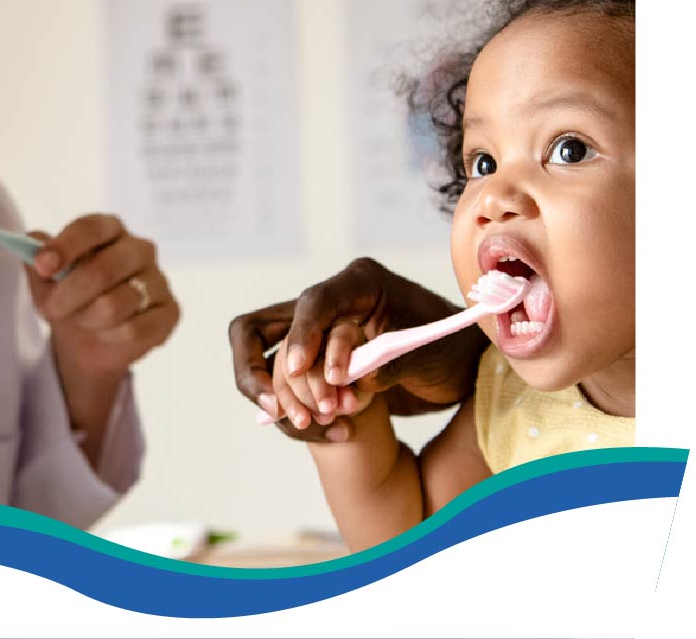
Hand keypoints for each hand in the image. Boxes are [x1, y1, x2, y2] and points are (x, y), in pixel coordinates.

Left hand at [25, 214, 178, 457]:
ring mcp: (159, 279)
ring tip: (83, 320)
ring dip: (87, 319)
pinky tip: (107, 333)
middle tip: (50, 310)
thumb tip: (30, 245)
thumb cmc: (69, 299)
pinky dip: (110, 337)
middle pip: (102, 269)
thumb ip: (35, 260)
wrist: (89, 341)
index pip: (90, 227)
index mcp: (109, 229)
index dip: (65, 246)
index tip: (43, 266)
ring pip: (115, 305)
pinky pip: (134, 330)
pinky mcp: (169, 312)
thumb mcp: (44, 282)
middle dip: (68, 296)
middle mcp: (139, 248)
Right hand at [229, 257, 486, 442]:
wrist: (459, 371)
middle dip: (257, 370)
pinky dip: (298, 412)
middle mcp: (327, 306)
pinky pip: (284, 389)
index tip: (296, 370)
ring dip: (283, 398)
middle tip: (276, 408)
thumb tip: (356, 381)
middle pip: (257, 329)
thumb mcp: (429, 354)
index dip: (300, 335)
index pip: (313, 302)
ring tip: (318, 423)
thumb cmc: (450, 350)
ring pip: (264, 363)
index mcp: (359, 284)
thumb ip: (391, 363)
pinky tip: (335, 431)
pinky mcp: (311, 364)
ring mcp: (314, 336)